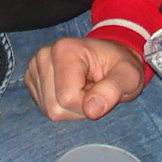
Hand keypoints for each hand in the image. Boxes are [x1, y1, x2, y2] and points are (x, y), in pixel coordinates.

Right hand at [26, 36, 145, 120]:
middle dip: (78, 108)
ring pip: (48, 109)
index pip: (67, 98)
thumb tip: (92, 110)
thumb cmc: (119, 66)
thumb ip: (113, 90)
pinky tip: (71, 91)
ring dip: (70, 109)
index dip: (88, 103)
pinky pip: (43, 108)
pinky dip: (61, 107)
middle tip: (93, 90)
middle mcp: (44, 55)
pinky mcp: (32, 78)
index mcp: (64, 50)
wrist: (109, 58)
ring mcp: (35, 67)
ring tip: (84, 90)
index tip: (100, 89)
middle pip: (54, 107)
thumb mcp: (128, 76)